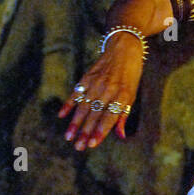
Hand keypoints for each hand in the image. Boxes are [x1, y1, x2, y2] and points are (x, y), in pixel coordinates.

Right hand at [57, 35, 143, 151]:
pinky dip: (68, 103)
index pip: (109, 117)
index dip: (100, 131)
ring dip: (75, 122)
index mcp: (122, 95)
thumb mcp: (132, 94)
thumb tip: (120, 136)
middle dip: (85, 132)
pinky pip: (76, 92)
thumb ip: (124, 115)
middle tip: (78, 147)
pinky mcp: (87, 76)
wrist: (124, 48)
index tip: (92, 144)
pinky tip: (62, 115)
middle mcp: (108, 89)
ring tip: (69, 137)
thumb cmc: (130, 75)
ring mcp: (96, 82)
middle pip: (94, 114)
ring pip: (84, 106)